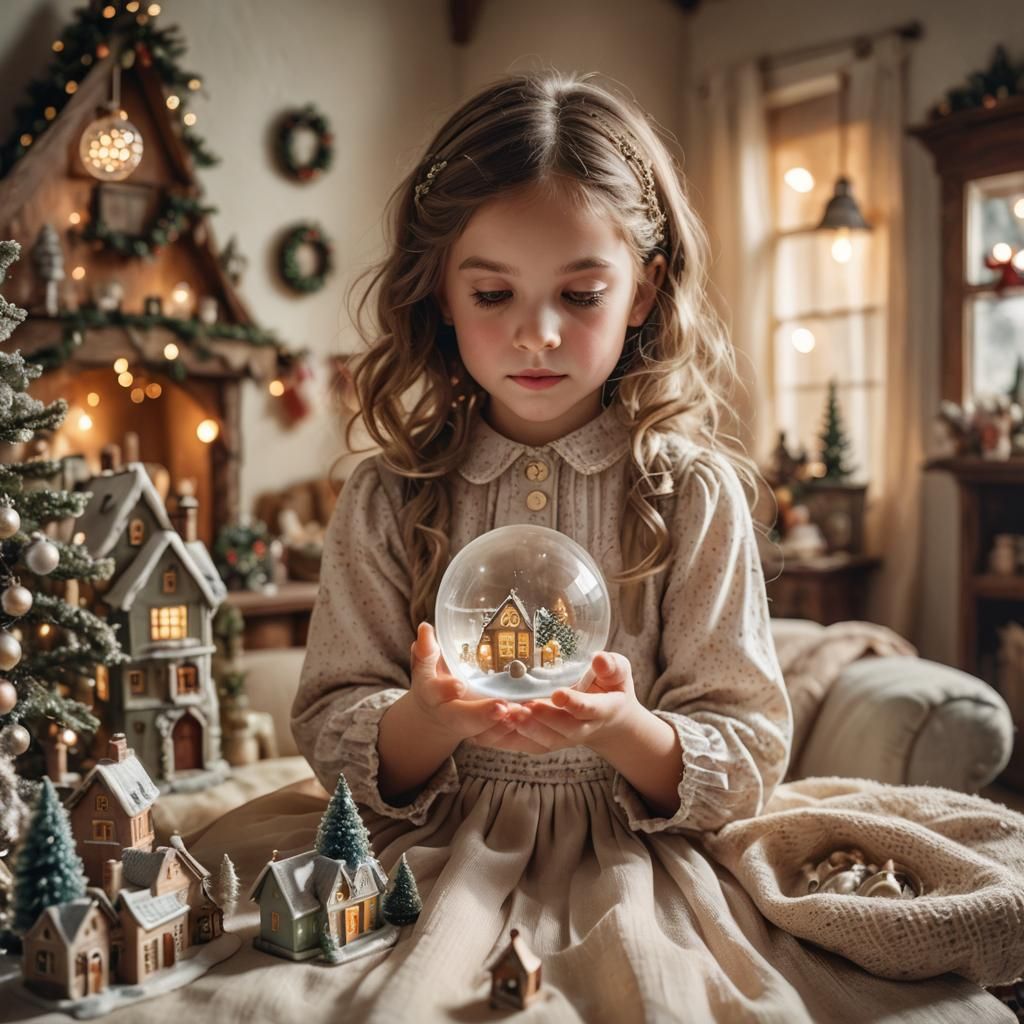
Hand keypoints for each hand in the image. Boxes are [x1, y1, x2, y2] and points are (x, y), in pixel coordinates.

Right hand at [407, 622, 526, 747]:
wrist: (436, 713)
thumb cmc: (434, 679)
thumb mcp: (426, 664)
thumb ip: (426, 649)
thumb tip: (425, 628)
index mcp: (432, 694)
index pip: (436, 691)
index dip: (446, 689)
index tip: (459, 685)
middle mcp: (449, 714)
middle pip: (463, 718)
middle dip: (482, 715)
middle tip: (502, 707)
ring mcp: (467, 727)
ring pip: (484, 732)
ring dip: (503, 725)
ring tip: (522, 712)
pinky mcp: (484, 734)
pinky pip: (498, 737)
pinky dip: (513, 730)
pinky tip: (529, 718)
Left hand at [496, 651, 642, 754]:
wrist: (610, 719)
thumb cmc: (611, 686)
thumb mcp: (619, 672)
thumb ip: (612, 666)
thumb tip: (599, 659)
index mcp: (603, 709)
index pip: (589, 709)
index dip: (574, 703)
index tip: (558, 694)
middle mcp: (583, 728)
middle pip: (564, 728)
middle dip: (544, 719)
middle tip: (523, 707)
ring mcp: (564, 737)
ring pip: (545, 740)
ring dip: (526, 729)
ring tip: (507, 714)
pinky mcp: (547, 741)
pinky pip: (529, 745)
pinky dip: (511, 738)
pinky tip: (494, 725)